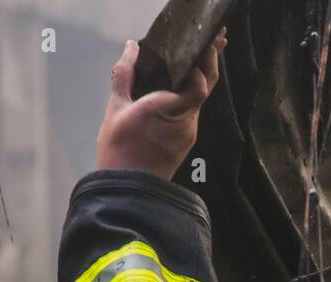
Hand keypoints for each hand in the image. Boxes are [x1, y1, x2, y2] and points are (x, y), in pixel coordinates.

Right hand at [97, 30, 227, 180]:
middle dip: (209, 63)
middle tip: (214, 40)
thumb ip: (124, 74)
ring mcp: (189, 134)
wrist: (129, 191)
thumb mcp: (116, 108)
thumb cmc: (120, 149)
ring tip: (192, 61)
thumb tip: (131, 47)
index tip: (198, 48)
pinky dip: (188, 99)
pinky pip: (191, 115)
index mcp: (171, 108)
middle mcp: (187, 121)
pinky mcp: (185, 144)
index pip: (201, 83)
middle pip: (205, 88)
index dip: (204, 64)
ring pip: (198, 102)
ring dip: (196, 82)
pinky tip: (178, 91)